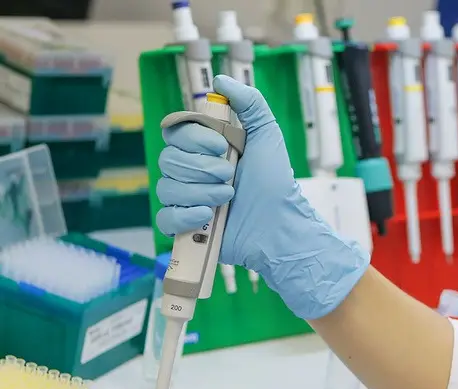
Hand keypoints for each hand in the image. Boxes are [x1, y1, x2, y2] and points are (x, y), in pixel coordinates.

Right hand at [156, 74, 368, 319]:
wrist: (280, 225)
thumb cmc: (275, 182)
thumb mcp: (267, 136)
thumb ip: (250, 103)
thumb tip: (220, 79)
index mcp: (204, 149)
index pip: (175, 132)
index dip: (194, 138)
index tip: (222, 145)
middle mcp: (191, 172)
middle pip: (168, 160)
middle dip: (201, 168)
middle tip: (230, 175)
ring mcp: (186, 200)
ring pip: (166, 188)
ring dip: (200, 191)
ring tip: (229, 197)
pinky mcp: (186, 228)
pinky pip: (164, 218)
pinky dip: (184, 215)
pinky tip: (208, 215)